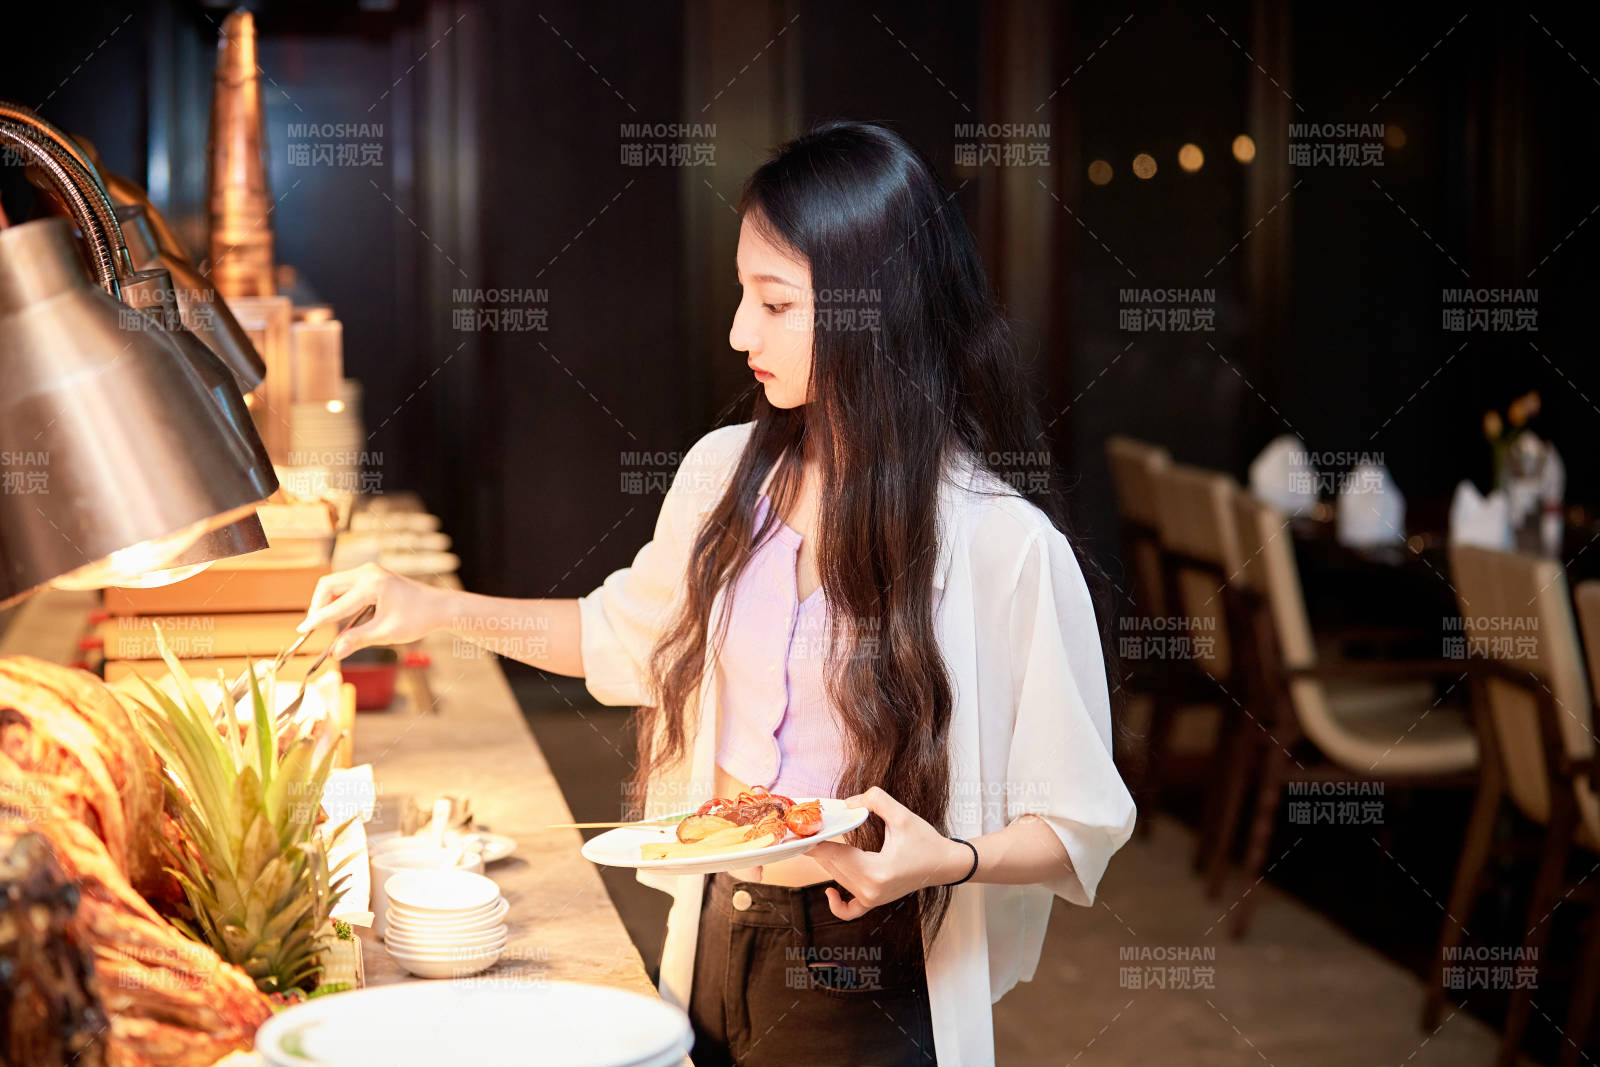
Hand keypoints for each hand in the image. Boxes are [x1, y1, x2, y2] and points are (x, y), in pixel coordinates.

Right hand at [297, 563, 443, 658]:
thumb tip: (334, 652)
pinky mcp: (372, 575)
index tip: (302, 631)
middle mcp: (369, 573)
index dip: (317, 619)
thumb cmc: (418, 618)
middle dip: (318, 606)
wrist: (440, 607)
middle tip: (312, 628)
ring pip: (335, 583)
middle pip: (328, 586)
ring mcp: (370, 571)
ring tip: (324, 623)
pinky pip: (345, 584)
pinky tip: (338, 615)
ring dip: (326, 601)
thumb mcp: (386, 633)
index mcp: (373, 586)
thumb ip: (357, 640)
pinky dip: (337, 598)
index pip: (336, 605)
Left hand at [805, 787, 975, 920]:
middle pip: (832, 866)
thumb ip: (875, 800)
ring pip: (837, 878)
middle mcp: (872, 890)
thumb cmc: (926, 841)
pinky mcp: (875, 901)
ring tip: (815, 842)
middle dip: (816, 847)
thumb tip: (848, 803)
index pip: (835, 854)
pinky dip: (836, 903)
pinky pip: (849, 910)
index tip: (800, 830)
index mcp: (877, 871)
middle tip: (801, 830)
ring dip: (826, 861)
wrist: (944, 864)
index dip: (815, 841)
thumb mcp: (902, 815)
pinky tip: (829, 890)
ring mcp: (872, 899)